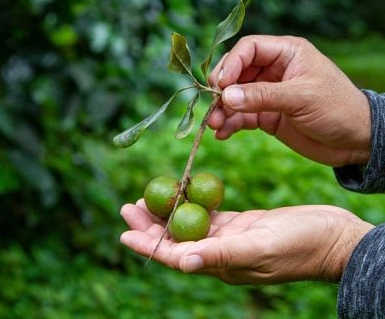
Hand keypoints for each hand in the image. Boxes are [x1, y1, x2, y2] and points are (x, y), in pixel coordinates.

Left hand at [120, 199, 372, 283]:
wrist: (331, 237)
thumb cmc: (301, 246)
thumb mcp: (260, 248)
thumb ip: (222, 255)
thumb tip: (184, 262)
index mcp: (221, 265)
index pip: (176, 256)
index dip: (148, 245)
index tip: (125, 232)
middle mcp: (220, 254)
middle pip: (176, 239)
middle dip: (150, 224)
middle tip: (128, 206)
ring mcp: (230, 238)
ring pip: (190, 225)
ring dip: (167, 212)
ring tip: (146, 198)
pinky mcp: (240, 224)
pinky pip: (209, 214)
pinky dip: (192, 204)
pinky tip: (181, 192)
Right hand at [208, 35, 370, 166]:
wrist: (354, 141)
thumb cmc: (337, 109)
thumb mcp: (301, 98)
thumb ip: (262, 96)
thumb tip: (226, 97)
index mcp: (287, 53)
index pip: (249, 49)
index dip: (231, 64)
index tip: (220, 85)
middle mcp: (274, 70)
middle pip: (236, 73)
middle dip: (222, 89)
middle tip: (213, 105)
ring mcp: (268, 94)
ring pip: (235, 97)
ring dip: (222, 110)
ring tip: (214, 125)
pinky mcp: (266, 116)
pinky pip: (241, 117)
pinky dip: (230, 124)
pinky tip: (222, 134)